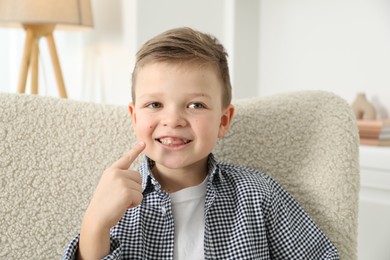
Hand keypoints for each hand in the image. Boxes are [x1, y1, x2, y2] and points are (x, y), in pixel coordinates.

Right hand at [78, 141, 144, 259]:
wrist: (97, 218)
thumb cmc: (104, 205)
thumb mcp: (110, 186)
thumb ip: (121, 179)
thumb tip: (136, 178)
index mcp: (111, 171)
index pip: (126, 159)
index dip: (135, 150)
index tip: (143, 143)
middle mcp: (116, 173)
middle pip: (138, 177)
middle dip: (134, 189)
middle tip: (119, 197)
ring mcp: (121, 181)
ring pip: (140, 188)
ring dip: (133, 198)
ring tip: (119, 202)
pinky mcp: (127, 192)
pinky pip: (140, 197)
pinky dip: (134, 204)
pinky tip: (122, 206)